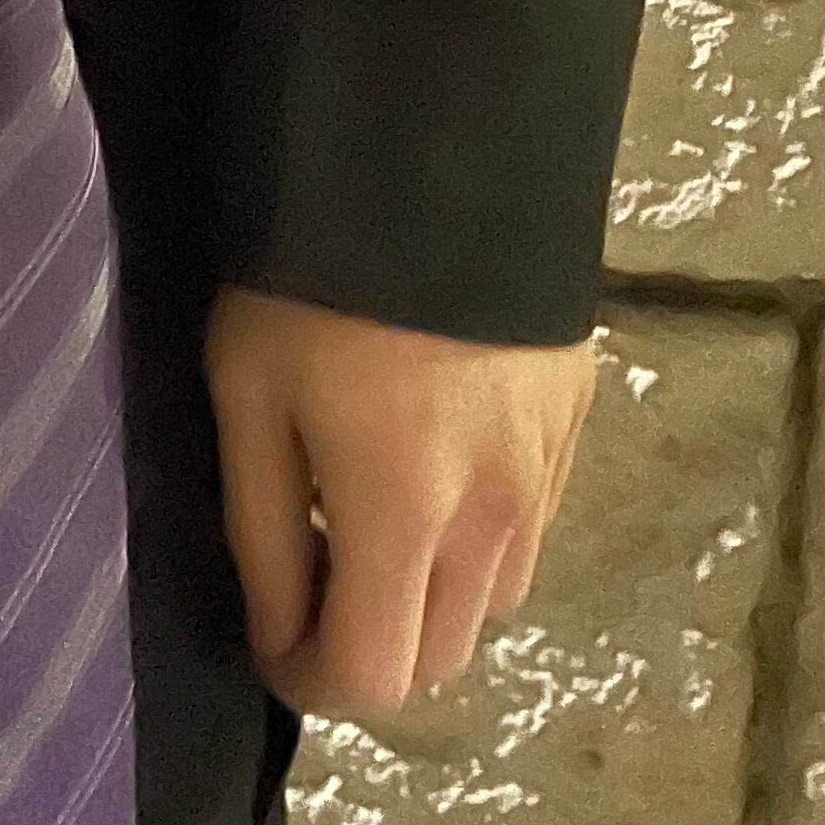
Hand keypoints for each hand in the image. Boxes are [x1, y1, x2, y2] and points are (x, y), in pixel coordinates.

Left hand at [201, 281, 593, 721]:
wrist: (436, 145)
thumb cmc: (312, 270)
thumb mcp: (247, 392)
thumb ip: (263, 532)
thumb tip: (277, 634)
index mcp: (407, 515)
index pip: (377, 679)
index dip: (311, 680)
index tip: (270, 638)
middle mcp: (497, 516)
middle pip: (443, 658)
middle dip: (370, 646)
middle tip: (312, 573)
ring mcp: (550, 470)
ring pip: (494, 600)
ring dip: (429, 594)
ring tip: (369, 510)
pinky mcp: (578, 418)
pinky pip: (533, 527)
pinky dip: (479, 534)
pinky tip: (431, 459)